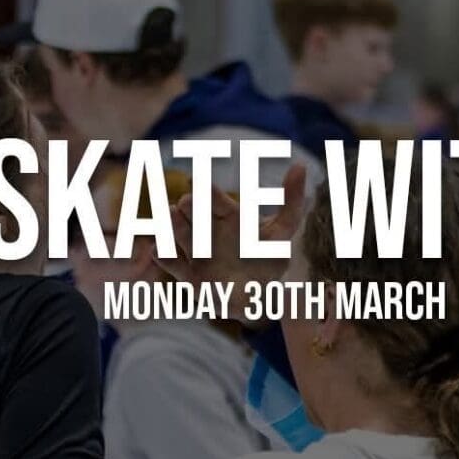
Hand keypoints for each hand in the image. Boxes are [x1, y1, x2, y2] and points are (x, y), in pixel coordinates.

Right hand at [155, 164, 307, 326]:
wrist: (255, 292)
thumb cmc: (267, 255)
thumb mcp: (282, 230)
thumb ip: (292, 202)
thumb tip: (301, 165)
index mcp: (230, 216)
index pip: (218, 201)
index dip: (210, 194)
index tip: (201, 185)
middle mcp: (209, 229)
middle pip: (196, 216)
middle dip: (190, 210)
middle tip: (186, 203)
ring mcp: (197, 252)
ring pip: (181, 236)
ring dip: (174, 228)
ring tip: (170, 217)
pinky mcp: (189, 275)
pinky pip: (173, 265)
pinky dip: (165, 258)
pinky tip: (157, 251)